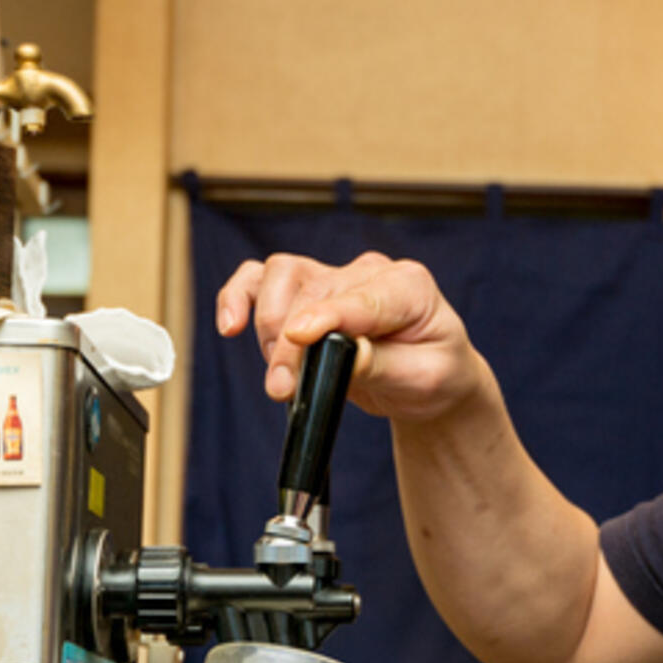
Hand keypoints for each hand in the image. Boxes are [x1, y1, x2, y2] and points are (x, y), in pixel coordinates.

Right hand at [215, 252, 482, 419]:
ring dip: (269, 328)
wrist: (428, 381)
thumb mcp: (425, 378)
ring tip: (280, 377)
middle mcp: (369, 272)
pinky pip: (260, 280)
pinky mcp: (306, 291)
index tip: (299, 337)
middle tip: (283, 389)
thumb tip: (346, 355)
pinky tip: (230, 325)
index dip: (327, 315)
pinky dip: (238, 297)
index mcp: (409, 286)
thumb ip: (384, 365)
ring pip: (281, 278)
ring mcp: (334, 277)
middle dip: (290, 344)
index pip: (361, 296)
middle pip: (313, 292)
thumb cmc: (433, 373)